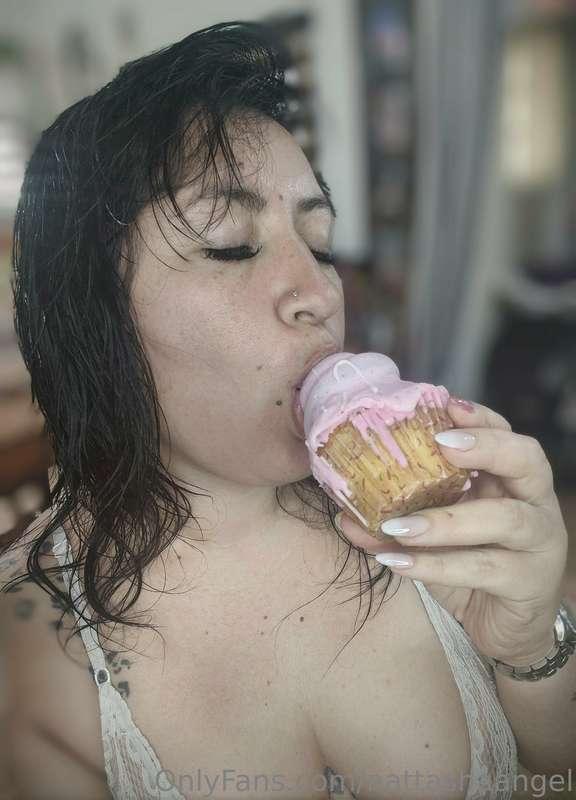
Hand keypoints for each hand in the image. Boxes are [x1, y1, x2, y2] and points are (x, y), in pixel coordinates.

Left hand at [334, 397, 568, 665]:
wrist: (501, 627)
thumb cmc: (469, 566)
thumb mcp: (433, 537)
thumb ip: (395, 520)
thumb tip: (342, 515)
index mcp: (511, 480)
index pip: (505, 435)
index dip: (480, 418)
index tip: (445, 406)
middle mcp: (533, 503)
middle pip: (526, 460)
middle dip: (486, 447)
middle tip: (440, 446)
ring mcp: (539, 543)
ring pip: (503, 520)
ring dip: (445, 520)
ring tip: (396, 525)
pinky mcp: (529, 582)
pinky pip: (484, 568)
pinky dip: (436, 565)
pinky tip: (398, 562)